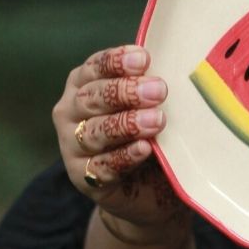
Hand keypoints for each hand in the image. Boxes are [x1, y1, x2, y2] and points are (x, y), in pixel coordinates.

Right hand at [52, 44, 188, 234]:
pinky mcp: (83, 177)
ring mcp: (72, 145)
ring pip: (94, 131)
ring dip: (126, 124)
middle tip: (159, 90)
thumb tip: (177, 63)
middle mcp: (71, 111)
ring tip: (157, 120)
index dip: (116, 62)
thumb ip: (151, 87)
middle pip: (92, 98)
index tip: (144, 59)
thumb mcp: (150, 106)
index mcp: (84, 84)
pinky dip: (125, 156)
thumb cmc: (148, 135)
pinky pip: (102, 166)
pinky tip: (145, 149)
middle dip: (126, 92)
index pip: (95, 67)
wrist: (147, 189)